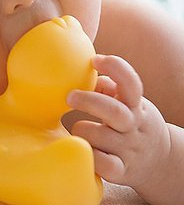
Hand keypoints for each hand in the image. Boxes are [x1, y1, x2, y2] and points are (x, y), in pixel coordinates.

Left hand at [66, 55, 170, 191]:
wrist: (160, 161)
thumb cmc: (132, 123)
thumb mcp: (128, 102)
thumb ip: (106, 86)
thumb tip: (79, 72)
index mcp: (136, 106)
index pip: (131, 83)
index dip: (115, 68)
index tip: (95, 60)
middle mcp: (134, 126)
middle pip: (114, 111)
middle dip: (89, 101)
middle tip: (69, 96)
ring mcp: (129, 150)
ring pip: (101, 136)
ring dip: (82, 130)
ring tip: (78, 129)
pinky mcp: (122, 171)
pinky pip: (104, 165)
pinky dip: (90, 155)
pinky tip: (83, 149)